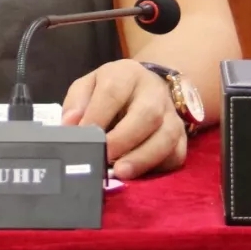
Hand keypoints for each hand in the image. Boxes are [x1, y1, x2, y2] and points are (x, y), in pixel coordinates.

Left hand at [61, 59, 186, 179]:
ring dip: (143, 157)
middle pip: (147, 114)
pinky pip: (177, 154)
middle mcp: (153, 92)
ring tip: (122, 173)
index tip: (83, 136)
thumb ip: (77, 102)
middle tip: (104, 158)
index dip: (97, 116)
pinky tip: (141, 175)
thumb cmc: (111, 89)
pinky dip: (159, 167)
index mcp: (126, 73)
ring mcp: (171, 114)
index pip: (113, 92)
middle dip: (124, 139)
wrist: (146, 86)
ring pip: (166, 135)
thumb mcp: (89, 85)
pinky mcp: (182, 136)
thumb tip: (68, 124)